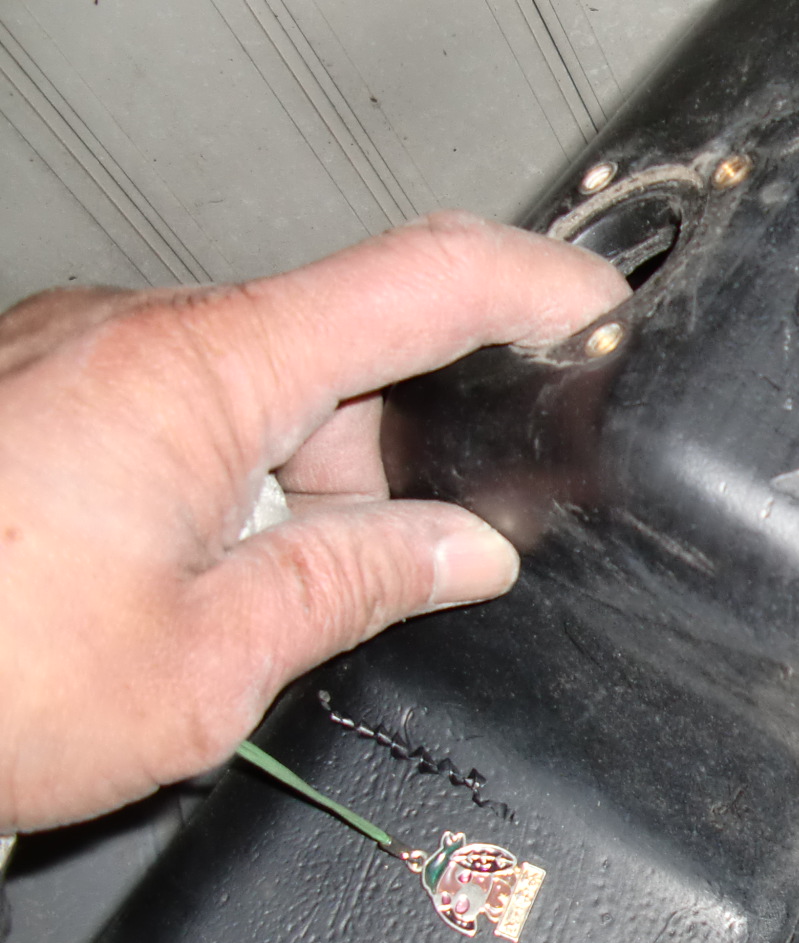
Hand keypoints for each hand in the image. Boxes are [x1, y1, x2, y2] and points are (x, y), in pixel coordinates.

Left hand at [0, 213, 628, 832]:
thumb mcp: (208, 662)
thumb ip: (357, 585)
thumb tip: (464, 554)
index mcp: (202, 375)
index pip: (420, 280)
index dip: (534, 282)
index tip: (598, 303)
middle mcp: (134, 334)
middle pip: (337, 353)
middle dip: (402, 450)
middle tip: (429, 558)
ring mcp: (70, 354)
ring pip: (251, 389)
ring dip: (301, 480)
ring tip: (260, 603)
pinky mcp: (28, 388)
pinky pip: (169, 404)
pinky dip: (223, 475)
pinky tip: (198, 576)